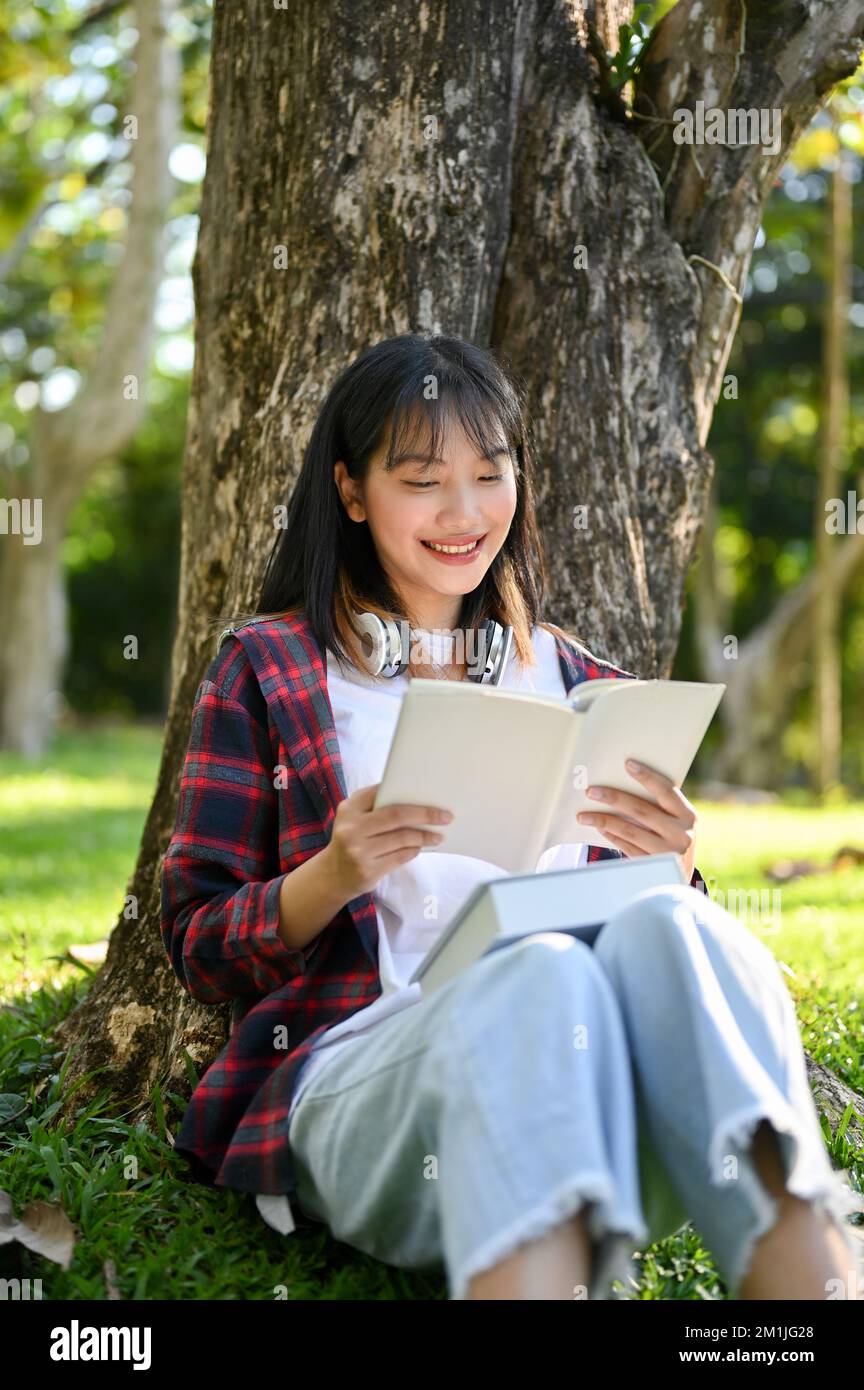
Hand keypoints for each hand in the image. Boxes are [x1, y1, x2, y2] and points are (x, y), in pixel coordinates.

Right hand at [322, 782, 453, 899]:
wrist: (332, 875)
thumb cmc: (352, 840)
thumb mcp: (354, 818)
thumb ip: (375, 806)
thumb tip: (416, 798)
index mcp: (349, 809)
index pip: (382, 793)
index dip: (408, 792)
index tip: (430, 793)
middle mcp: (351, 828)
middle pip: (397, 815)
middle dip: (426, 814)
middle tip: (446, 816)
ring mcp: (358, 851)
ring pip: (403, 838)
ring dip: (425, 836)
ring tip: (438, 836)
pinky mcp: (368, 870)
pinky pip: (401, 856)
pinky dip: (414, 850)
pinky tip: (420, 847)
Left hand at [576, 758, 696, 881]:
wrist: (679, 875)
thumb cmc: (673, 837)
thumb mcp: (676, 821)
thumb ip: (658, 805)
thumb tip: (620, 783)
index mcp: (688, 815)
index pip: (667, 791)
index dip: (647, 777)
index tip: (627, 764)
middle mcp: (681, 834)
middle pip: (641, 810)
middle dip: (614, 798)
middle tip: (591, 791)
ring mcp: (666, 852)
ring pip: (629, 830)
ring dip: (603, 820)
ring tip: (583, 814)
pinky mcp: (651, 866)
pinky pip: (626, 847)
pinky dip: (611, 836)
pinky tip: (598, 828)